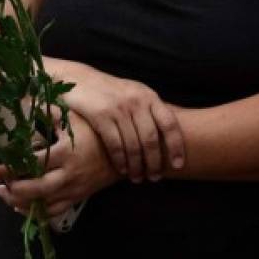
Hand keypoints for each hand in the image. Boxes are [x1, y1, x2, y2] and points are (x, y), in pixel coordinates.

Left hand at [0, 111, 116, 216]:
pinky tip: (24, 207)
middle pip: (36, 190)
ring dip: (21, 204)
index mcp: (67, 153)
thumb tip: (26, 101)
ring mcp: (74, 189)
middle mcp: (69, 174)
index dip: (11, 167)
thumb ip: (51, 111)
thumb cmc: (98, 132)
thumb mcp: (76, 118)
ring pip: (43, 205)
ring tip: (6, 195)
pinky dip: (37, 213)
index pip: (33, 163)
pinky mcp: (78, 197)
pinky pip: (55, 212)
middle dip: (13, 191)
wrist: (125, 152)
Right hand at [54, 61, 184, 182]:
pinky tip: (122, 170)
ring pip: (133, 144)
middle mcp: (137, 101)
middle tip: (154, 177)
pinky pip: (115, 144)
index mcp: (149, 96)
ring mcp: (119, 108)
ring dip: (137, 165)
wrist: (79, 80)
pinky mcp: (101, 115)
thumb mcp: (134, 93)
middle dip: (154, 162)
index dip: (176, 146)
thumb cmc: (110, 91)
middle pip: (151, 138)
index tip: (178, 164)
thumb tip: (167, 136)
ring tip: (137, 177)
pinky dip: (120, 160)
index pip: (170, 123)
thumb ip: (149, 110)